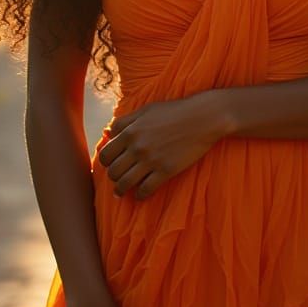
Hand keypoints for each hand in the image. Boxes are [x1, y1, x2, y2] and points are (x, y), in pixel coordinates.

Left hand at [97, 92, 227, 200]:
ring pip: (124, 183)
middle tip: (117, 178)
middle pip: (112, 170)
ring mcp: (151, 160)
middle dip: (113, 176)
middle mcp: (137, 147)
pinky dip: (140, 195)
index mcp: (130, 131)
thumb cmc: (174, 111)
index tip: (112, 164)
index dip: (106, 161)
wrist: (202, 117)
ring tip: (122, 191)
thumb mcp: (146, 110)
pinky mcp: (166, 170)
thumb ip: (125, 121)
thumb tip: (107, 133)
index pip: (105, 153)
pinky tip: (141, 194)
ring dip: (121, 190)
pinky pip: (145, 190)